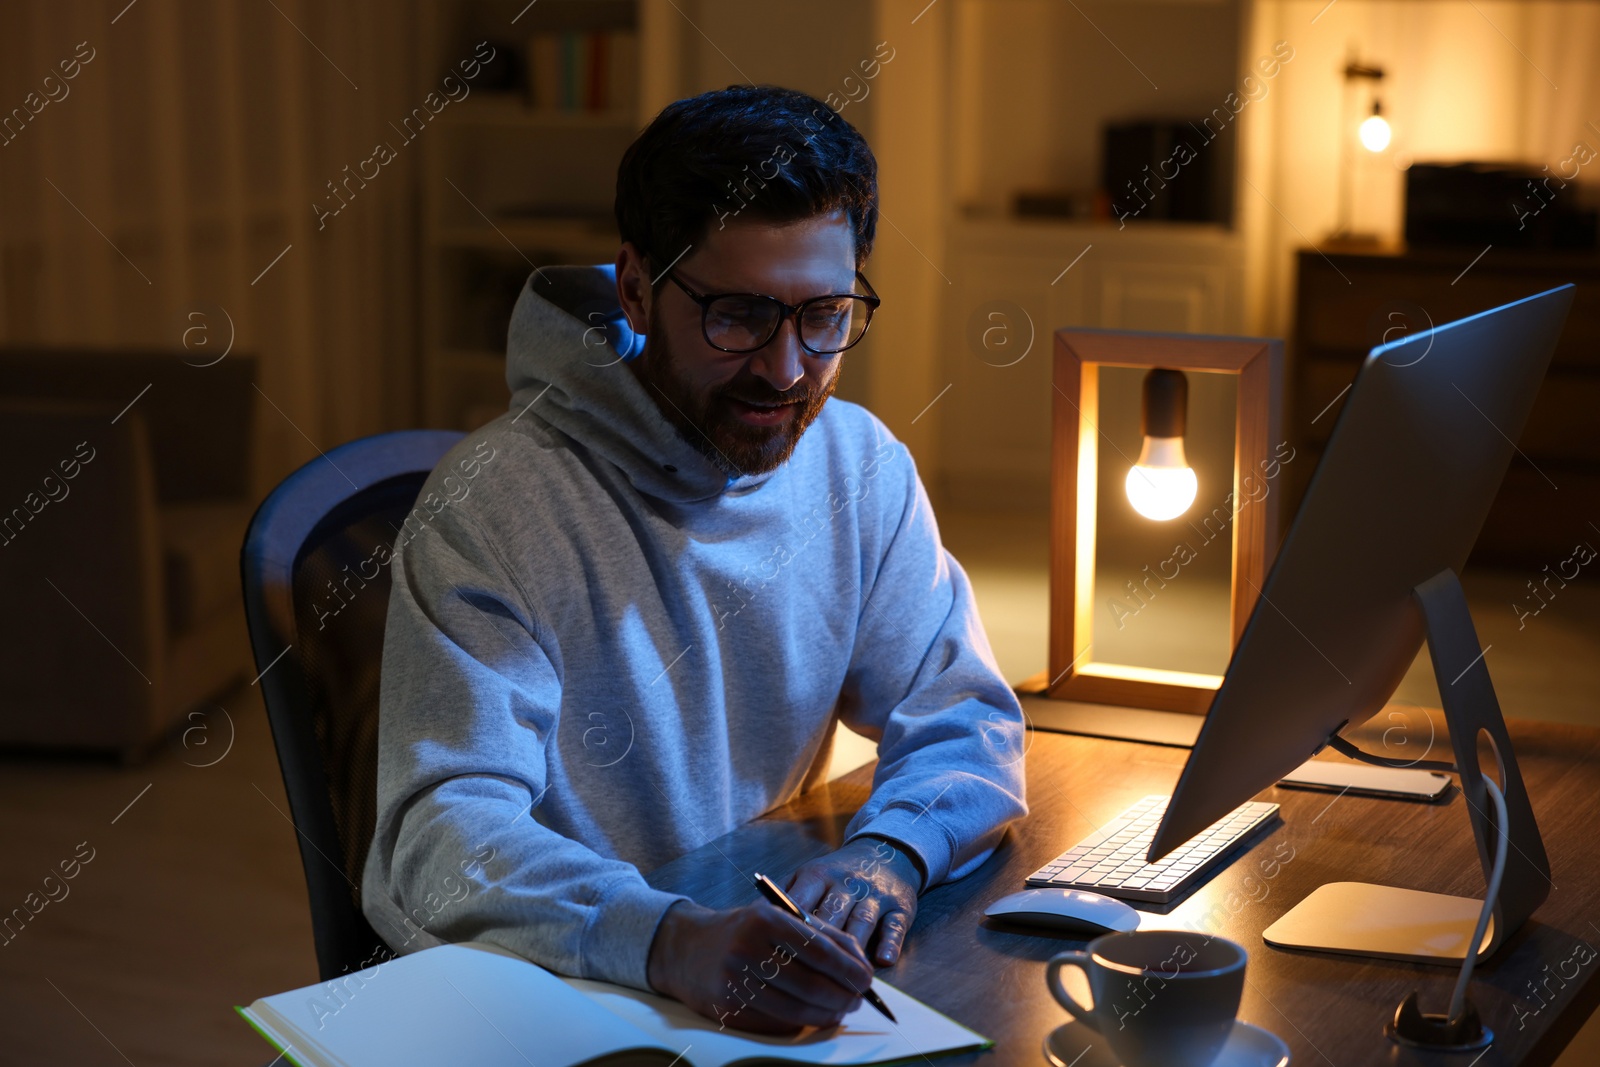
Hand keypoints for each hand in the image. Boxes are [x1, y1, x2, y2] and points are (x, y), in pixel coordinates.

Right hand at [645, 899, 874, 1034]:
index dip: (848, 969)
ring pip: (794, 1010)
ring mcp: (734, 981)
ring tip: (840, 1010)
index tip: (867, 980)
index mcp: (765, 920)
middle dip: (842, 996)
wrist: (686, 948)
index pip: (819, 950)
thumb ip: (820, 934)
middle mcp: (747, 949)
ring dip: (825, 1015)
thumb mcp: (777, 918)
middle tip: (858, 999)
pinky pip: (774, 1023)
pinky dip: (801, 1024)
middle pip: (810, 984)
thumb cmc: (743, 931)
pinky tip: (814, 1017)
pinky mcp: (726, 1008)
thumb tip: (859, 962)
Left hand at [784, 836, 920, 966]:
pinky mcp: (900, 907)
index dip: (788, 930)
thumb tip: (754, 919)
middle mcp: (846, 883)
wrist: (885, 853)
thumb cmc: (837, 875)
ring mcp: (874, 895)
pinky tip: (882, 961)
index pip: (800, 902)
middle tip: (805, 978)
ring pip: (861, 923)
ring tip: (842, 979)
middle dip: (818, 947)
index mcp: (818, 875)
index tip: (776, 957)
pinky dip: (889, 943)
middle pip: (830, 915)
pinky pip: (895, 926)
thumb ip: (784, 895)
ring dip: (852, 951)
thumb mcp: (808, 876)